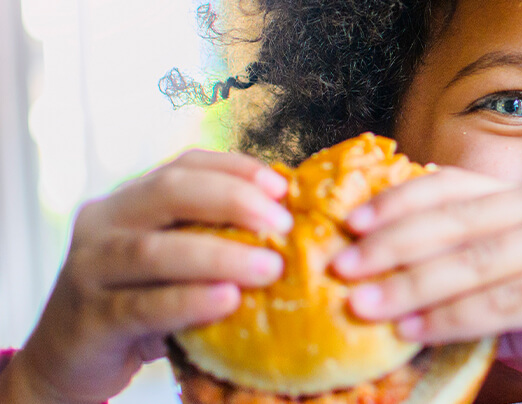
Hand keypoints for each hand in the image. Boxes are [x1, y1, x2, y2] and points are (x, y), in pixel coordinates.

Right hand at [8, 151, 290, 403]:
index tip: (282, 187)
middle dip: (234, 201)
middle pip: (169, 192)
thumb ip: (210, 236)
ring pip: (155, 250)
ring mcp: (90, 268)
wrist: (68, 357)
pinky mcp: (90, 317)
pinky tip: (227, 300)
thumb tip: (287, 225)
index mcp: (129, 200)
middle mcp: (104, 222)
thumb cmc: (137, 302)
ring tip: (269, 268)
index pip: (184, 166)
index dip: (235, 169)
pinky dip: (188, 301)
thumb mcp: (173, 261)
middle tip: (283, 226)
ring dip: (220, 256)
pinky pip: (142, 306)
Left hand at [332, 167, 521, 394]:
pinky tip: (415, 330)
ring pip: (472, 262)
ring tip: (362, 306)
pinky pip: (500, 301)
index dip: (400, 201)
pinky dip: (452, 316)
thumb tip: (392, 275)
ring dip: (410, 285)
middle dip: (391, 245)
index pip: (456, 186)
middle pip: (455, 219)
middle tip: (341, 266)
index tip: (351, 222)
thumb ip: (475, 265)